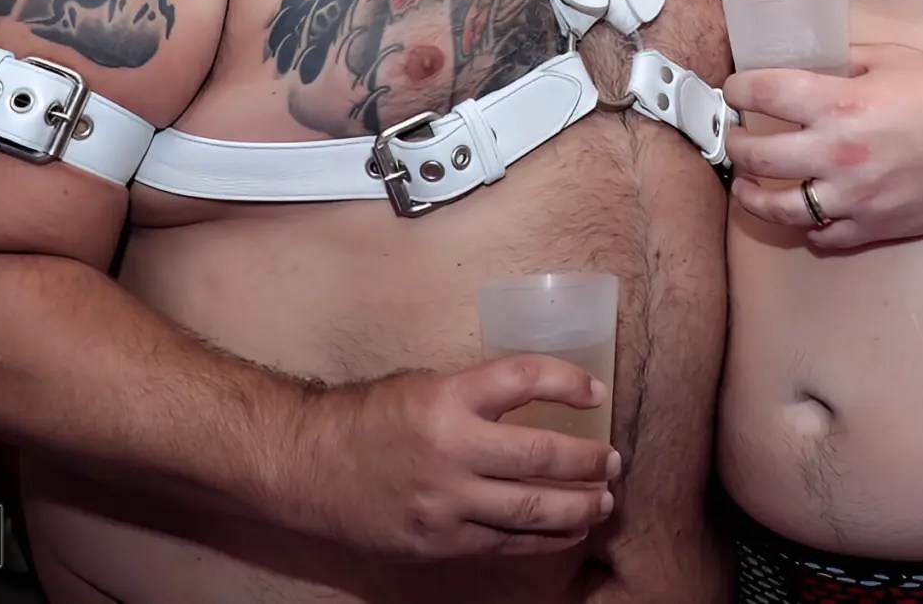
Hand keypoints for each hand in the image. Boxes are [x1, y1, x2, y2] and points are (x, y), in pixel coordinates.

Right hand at [309, 357, 619, 559]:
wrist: (308, 467)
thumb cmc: (366, 419)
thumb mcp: (424, 386)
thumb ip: (477, 397)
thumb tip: (537, 405)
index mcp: (448, 398)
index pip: (525, 378)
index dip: (568, 383)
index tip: (596, 394)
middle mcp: (451, 449)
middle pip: (541, 456)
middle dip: (588, 461)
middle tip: (614, 462)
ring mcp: (445, 502)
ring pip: (530, 509)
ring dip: (577, 507)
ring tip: (602, 502)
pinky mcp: (438, 541)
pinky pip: (503, 543)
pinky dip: (542, 539)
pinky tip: (566, 532)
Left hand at [723, 43, 922, 248]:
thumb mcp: (888, 57)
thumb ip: (840, 58)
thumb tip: (802, 61)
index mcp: (840, 104)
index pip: (763, 94)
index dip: (737, 90)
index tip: (734, 91)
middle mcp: (838, 153)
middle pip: (757, 156)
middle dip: (734, 145)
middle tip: (734, 138)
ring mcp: (852, 196)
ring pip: (778, 208)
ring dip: (752, 196)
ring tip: (746, 186)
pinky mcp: (871, 226)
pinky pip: (822, 236)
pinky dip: (806, 227)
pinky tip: (802, 213)